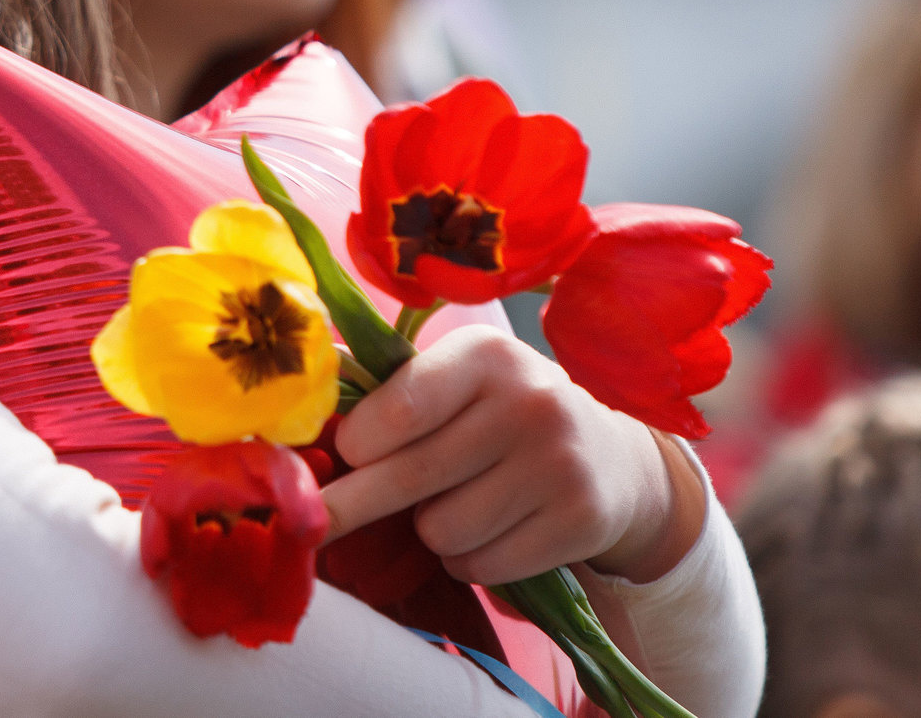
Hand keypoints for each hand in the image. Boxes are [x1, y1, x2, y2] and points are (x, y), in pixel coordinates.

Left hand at [318, 325, 705, 586]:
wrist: (613, 461)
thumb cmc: (504, 417)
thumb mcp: (462, 381)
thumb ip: (395, 394)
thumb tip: (307, 418)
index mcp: (485, 354)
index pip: (401, 408)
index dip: (358, 443)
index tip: (342, 458)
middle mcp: (528, 401)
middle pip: (411, 476)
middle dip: (354, 505)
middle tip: (319, 523)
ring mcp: (559, 463)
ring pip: (442, 530)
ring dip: (432, 531)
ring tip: (458, 505)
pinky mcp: (579, 519)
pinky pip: (481, 565)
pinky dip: (468, 561)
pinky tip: (491, 532)